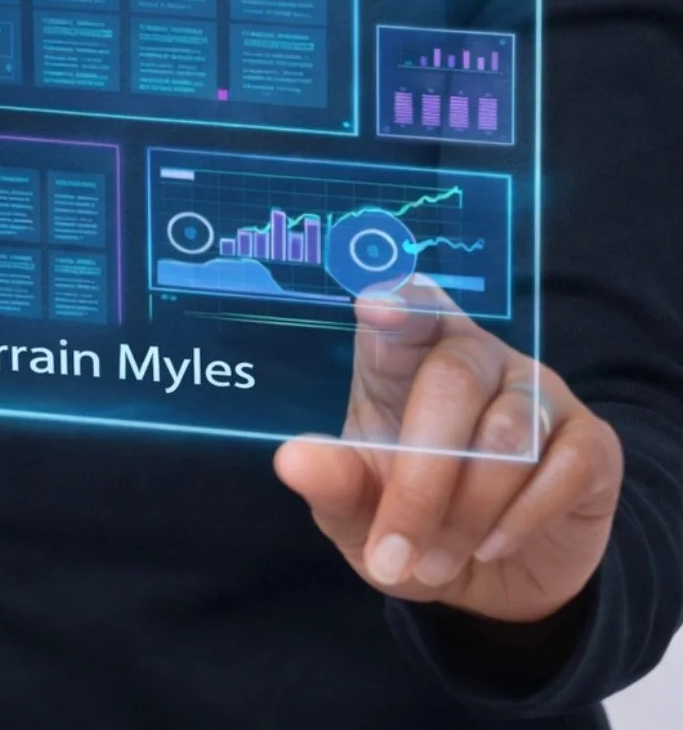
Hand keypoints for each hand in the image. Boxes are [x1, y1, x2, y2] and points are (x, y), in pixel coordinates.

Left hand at [274, 279, 622, 624]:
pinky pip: (561, 466)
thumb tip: (291, 460)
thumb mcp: (361, 513)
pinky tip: (490, 547)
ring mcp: (538, 392)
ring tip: (436, 562)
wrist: (497, 579)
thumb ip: (333, 484)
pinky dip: (520, 517)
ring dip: (465, 512)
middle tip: (394, 552)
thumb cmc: (413, 521)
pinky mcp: (590, 441)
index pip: (409, 305)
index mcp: (409, 352)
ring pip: (507, 432)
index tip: (375, 309)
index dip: (397, 303)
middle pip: (453, 380)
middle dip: (420, 478)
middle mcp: (477, 355)